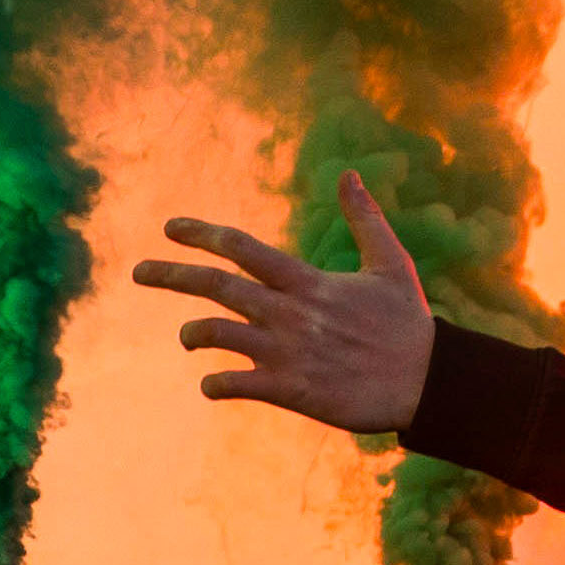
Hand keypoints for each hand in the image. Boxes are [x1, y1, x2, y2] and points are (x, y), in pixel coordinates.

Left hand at [135, 170, 435, 433]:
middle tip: (137, 271)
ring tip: (188, 338)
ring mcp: (286, 352)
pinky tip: (214, 384)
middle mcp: (290, 313)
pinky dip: (214, 384)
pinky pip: (232, 385)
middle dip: (170, 274)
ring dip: (193, 334)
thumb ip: (364, 218)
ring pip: (215, 334)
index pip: (242, 248)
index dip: (201, 233)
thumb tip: (349, 173)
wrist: (428, 382)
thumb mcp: (390, 263)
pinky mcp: (290, 390)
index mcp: (308, 281)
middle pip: (215, 285)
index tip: (170, 228)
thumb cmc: (408, 323)